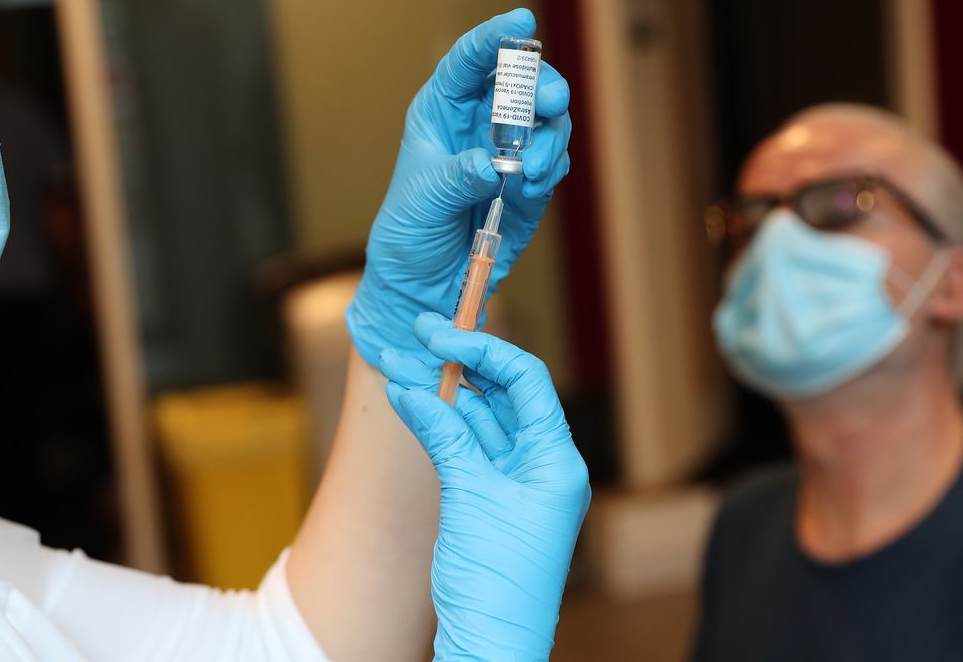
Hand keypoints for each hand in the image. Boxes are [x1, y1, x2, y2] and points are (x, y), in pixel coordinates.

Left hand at [346, 8, 571, 362]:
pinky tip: (531, 189)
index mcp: (442, 112)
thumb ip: (455, 179)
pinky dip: (550, 171)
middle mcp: (478, 125)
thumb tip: (491, 164)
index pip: (469, 62)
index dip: (495, 38)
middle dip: (542, 88)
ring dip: (550, 139)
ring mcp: (508, 154)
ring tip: (532, 172)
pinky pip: (553, 164)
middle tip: (551, 104)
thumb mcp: (421, 202)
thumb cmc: (408, 235)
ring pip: (547, 123)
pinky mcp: (529, 186)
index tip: (521, 23)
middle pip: (522, 86)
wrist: (424, 285)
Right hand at [378, 313, 589, 660]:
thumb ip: (443, 435)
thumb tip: (411, 387)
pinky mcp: (491, 500)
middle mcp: (543, 466)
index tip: (441, 334)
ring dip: (446, 391)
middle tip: (419, 332)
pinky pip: (469, 448)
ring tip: (406, 361)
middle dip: (462, 363)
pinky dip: (442, 424)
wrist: (489, 644)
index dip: (484, 350)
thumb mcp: (468, 496)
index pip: (526, 382)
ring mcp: (517, 483)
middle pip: (504, 396)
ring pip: (481, 420)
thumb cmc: (496, 581)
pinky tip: (414, 401)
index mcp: (556, 461)